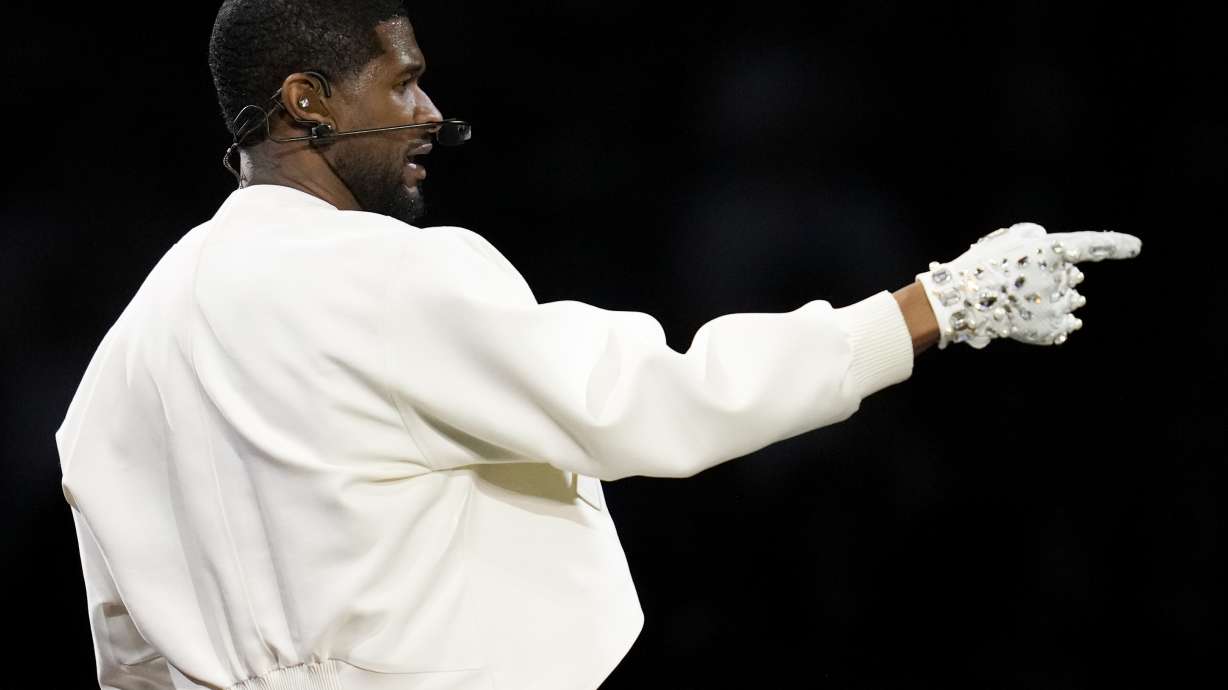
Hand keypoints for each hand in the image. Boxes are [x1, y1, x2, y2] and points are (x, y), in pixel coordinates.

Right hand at [915, 222, 1141, 348]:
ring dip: (1055, 299)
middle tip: (1024, 281)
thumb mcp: (1007, 240)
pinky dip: (1056, 320)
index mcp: (1048, 249)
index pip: (1094, 245)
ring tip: (1023, 301)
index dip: (1117, 245)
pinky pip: (1067, 324)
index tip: (1136, 247)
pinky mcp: (1051, 328)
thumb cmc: (979, 268)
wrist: (959, 302)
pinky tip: (1034, 317)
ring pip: (1073, 300)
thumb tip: (1063, 257)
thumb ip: (1040, 242)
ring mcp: (1056, 304)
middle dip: (1059, 277)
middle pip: (1075, 275)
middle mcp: (1059, 276)